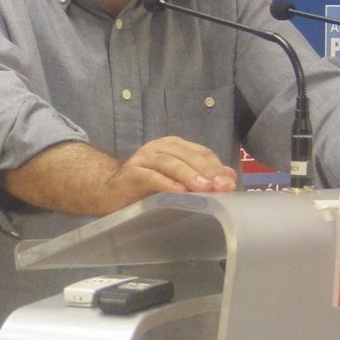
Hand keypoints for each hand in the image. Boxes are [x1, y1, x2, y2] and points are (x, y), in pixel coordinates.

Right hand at [105, 136, 238, 200]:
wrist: (108, 192)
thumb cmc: (146, 187)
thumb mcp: (177, 182)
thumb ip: (202, 178)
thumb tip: (229, 179)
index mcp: (174, 146)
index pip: (201, 152)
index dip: (216, 167)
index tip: (230, 184)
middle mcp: (159, 148)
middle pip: (188, 155)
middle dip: (207, 171)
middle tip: (222, 187)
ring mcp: (143, 159)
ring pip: (171, 163)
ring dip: (189, 175)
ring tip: (205, 188)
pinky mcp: (131, 174)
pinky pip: (151, 177)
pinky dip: (166, 184)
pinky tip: (179, 192)